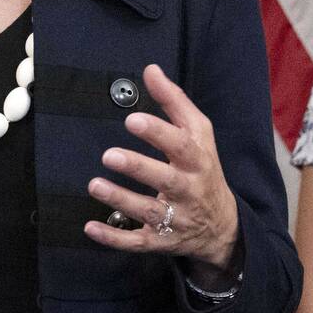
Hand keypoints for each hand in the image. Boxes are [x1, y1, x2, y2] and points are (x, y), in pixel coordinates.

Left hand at [82, 64, 240, 271]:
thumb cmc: (203, 170)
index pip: (181, 145)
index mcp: (198, 162)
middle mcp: (188, 191)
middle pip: (166, 180)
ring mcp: (175, 219)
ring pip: (148, 212)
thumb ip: (174, 102)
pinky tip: (90, 227)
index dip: (158, 133)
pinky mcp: (160, 241)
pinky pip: (136, 242)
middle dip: (138, 168)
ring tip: (95, 184)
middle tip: (109, 155)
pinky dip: (113, 238)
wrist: (222, 227)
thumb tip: (151, 70)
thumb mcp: (198, 134)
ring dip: (120, 199)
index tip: (133, 119)